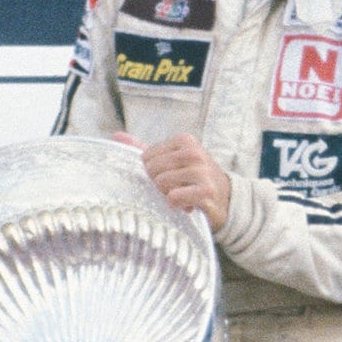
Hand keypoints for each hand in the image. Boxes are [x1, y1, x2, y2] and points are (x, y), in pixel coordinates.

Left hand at [115, 132, 231, 231]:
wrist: (225, 198)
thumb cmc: (192, 178)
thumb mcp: (172, 161)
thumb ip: (144, 149)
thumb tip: (116, 136)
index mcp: (185, 140)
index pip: (146, 157)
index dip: (152, 172)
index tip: (170, 176)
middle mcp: (194, 152)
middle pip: (152, 170)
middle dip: (159, 184)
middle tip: (176, 188)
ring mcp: (202, 171)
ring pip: (161, 183)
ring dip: (168, 195)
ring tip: (182, 195)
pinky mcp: (206, 191)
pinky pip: (173, 198)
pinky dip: (177, 205)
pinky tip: (187, 205)